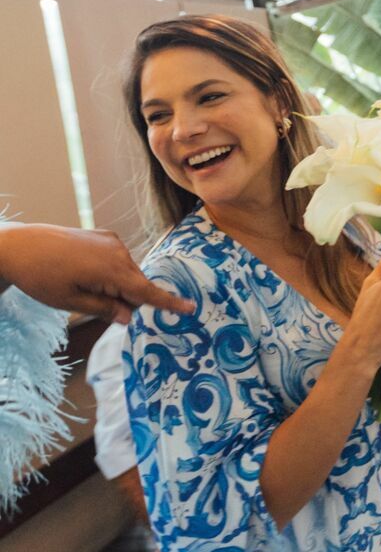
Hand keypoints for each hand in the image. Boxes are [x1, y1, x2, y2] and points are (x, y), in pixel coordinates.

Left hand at [0, 225, 194, 322]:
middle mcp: (117, 251)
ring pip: (126, 272)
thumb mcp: (71, 302)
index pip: (147, 292)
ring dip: (117, 286)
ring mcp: (110, 240)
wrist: (19, 245)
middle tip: (103, 309)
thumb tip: (129, 316)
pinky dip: (111, 272)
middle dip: (129, 299)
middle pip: (137, 283)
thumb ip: (105, 309)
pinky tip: (86, 275)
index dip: (169, 303)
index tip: (190, 308)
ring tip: (84, 287)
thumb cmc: (42, 277)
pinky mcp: (102, 235)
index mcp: (112, 269)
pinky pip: (117, 259)